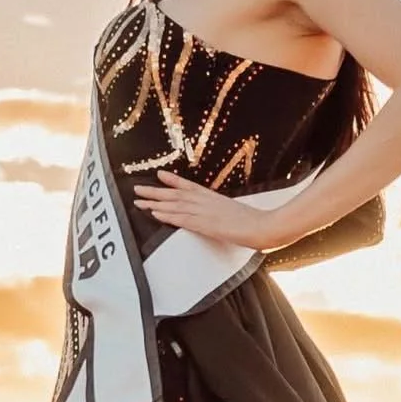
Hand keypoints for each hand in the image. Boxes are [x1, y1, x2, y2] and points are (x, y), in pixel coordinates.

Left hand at [130, 169, 287, 250]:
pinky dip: (167, 215)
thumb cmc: (253, 221)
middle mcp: (205, 202)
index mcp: (212, 197)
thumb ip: (222, 211)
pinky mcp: (205, 225)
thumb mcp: (235, 211)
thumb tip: (218, 213)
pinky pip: (182, 219)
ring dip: (155, 203)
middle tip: (137, 189)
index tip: (159, 175)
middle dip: (155, 192)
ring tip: (139, 202)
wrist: (263, 226)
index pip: (188, 185)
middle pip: (175, 194)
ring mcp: (204, 212)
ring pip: (174, 205)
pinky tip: (156, 213)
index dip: (172, 180)